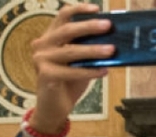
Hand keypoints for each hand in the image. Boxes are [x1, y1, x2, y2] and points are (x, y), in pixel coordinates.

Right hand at [27, 3, 113, 136]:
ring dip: (93, 50)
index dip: (79, 9)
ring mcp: (41, 59)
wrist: (54, 107)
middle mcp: (42, 45)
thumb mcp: (81, 62)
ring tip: (111, 50)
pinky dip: (90, 71)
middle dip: (89, 26)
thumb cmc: (68, 82)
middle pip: (67, 30)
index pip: (62, 16)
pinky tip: (104, 72)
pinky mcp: (45, 75)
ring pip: (71, 50)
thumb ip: (89, 50)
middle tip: (108, 26)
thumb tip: (114, 41)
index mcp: (50, 37)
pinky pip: (72, 71)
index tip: (97, 8)